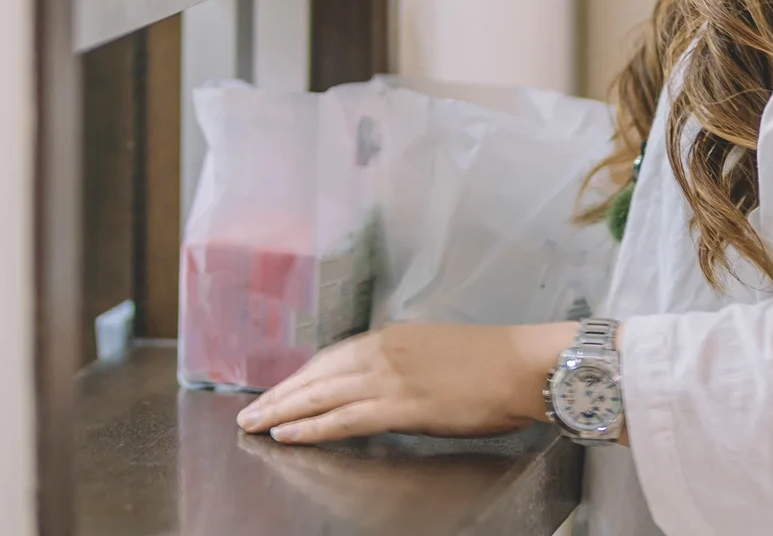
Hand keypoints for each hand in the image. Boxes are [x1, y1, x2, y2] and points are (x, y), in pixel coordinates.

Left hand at [236, 321, 574, 444]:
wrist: (523, 365)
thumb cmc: (491, 363)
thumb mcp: (433, 352)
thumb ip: (400, 364)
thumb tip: (376, 383)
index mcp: (391, 338)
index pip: (331, 357)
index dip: (300, 377)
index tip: (277, 390)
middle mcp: (382, 352)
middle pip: (316, 375)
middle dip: (278, 394)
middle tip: (249, 411)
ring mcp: (390, 378)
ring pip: (321, 395)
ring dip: (282, 409)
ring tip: (255, 424)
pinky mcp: (401, 405)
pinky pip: (344, 418)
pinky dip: (311, 426)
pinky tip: (288, 434)